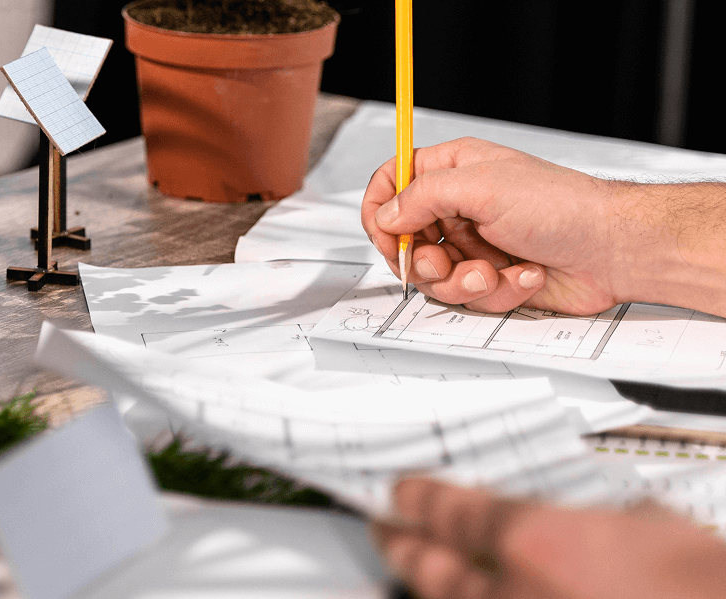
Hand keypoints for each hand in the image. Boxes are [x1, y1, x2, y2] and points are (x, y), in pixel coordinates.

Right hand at [361, 137, 619, 313]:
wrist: (614, 250)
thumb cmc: (561, 206)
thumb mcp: (481, 187)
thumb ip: (423, 196)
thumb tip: (387, 213)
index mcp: (452, 170)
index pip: (392, 182)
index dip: (380, 209)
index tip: (384, 234)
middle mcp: (458, 207)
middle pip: (404, 238)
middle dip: (421, 258)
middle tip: (442, 261)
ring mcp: (474, 244)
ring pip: (433, 275)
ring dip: (462, 280)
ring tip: (492, 272)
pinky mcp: (491, 277)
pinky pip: (467, 295)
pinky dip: (495, 291)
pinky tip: (523, 275)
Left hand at [375, 477, 725, 598]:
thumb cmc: (702, 579)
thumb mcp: (640, 519)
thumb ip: (587, 514)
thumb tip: (568, 513)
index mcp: (536, 540)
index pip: (449, 509)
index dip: (417, 498)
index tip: (401, 493)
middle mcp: (516, 594)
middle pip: (430, 567)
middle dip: (402, 545)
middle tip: (387, 530)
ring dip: (429, 586)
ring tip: (414, 570)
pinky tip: (467, 595)